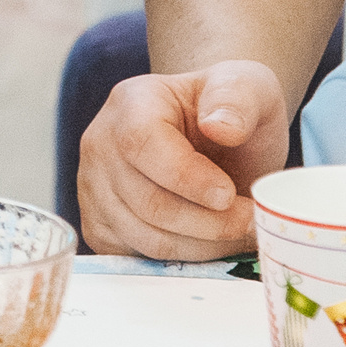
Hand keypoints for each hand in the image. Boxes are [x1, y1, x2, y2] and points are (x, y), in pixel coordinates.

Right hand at [76, 61, 288, 257]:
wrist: (213, 136)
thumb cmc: (230, 112)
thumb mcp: (247, 87)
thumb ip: (237, 99)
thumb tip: (220, 127)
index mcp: (130, 103)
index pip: (142, 145)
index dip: (187, 178)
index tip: (230, 194)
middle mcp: (99, 143)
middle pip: (147, 202)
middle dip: (210, 223)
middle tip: (252, 222)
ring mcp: (93, 186)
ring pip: (144, 236)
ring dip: (202, 245)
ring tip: (236, 232)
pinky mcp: (99, 224)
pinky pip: (136, 256)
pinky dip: (181, 259)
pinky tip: (209, 241)